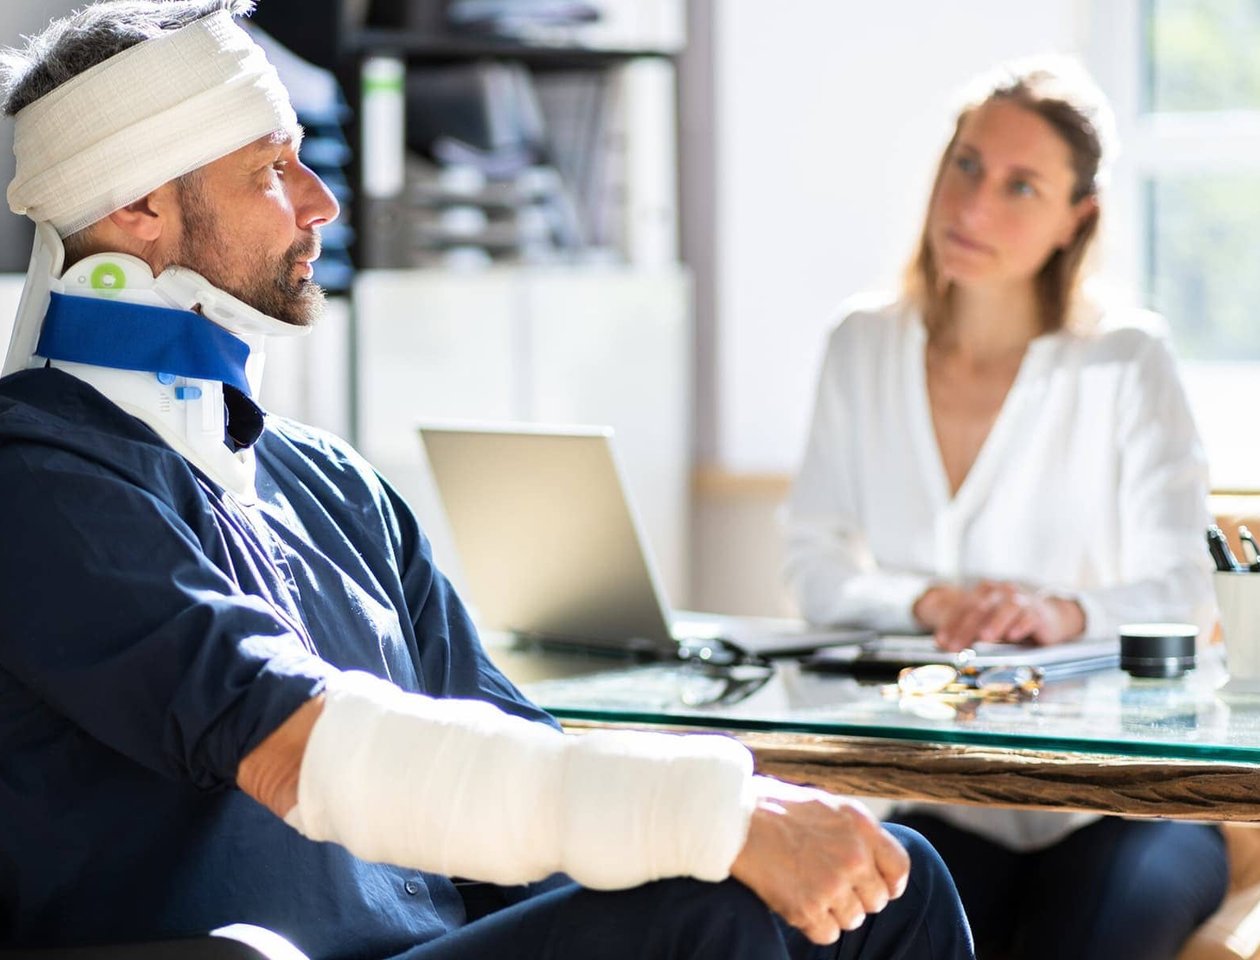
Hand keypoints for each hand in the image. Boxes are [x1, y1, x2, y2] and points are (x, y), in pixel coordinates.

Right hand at [730, 776, 908, 944]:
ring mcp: (831, 885)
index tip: (876, 886)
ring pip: (853, 919)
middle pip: (876, 900)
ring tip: (808, 889)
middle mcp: (853, 858)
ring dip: (834, 911)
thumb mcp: (827, 806)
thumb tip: (874, 862)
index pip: (899, 869)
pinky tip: (797, 902)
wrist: (733, 819)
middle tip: (830, 885)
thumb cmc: (775, 808)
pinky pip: (828, 934)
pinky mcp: (806, 909)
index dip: (890, 883)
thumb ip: (856, 833)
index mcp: (860, 827)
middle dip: (857, 897)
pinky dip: (814, 925)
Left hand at [928, 581, 1085, 651]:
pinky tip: (1012, 636)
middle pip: (981, 608)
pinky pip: (1029, 617)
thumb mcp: (988, 623)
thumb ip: (968, 630)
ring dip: (994, 623)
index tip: (941, 642)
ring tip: (984, 638)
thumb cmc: (1012, 621)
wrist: (1049, 618)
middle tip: (956, 646)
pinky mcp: (1039, 612)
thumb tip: (944, 644)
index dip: (951, 624)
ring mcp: (1021, 600)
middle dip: (966, 629)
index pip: (964, 607)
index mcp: (986, 591)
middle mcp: (1002, 592)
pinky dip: (1020, 625)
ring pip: (1006, 609)